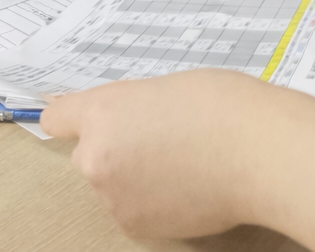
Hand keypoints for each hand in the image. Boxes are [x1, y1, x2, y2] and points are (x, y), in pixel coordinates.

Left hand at [41, 70, 314, 238]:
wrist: (257, 152)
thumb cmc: (224, 107)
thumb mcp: (167, 88)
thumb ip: (136, 108)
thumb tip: (132, 125)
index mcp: (103, 110)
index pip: (57, 116)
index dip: (69, 117)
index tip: (76, 119)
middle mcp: (96, 156)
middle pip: (88, 154)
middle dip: (114, 149)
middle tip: (160, 140)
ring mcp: (113, 196)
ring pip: (113, 184)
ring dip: (135, 177)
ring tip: (184, 165)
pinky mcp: (135, 226)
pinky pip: (134, 210)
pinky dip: (154, 202)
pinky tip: (189, 187)